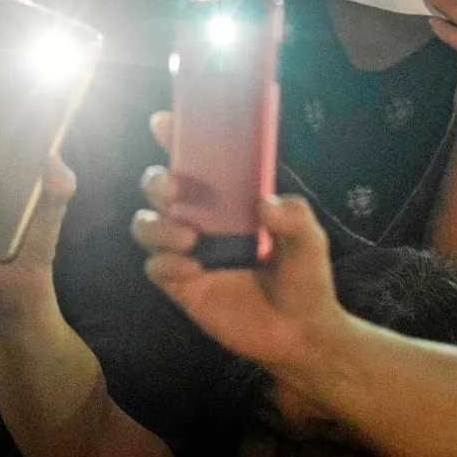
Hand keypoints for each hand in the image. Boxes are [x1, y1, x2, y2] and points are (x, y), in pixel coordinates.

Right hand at [133, 122, 347, 371]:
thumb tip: (263, 202)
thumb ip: (294, 216)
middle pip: (159, 187)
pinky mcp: (181, 285)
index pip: (198, 159)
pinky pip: (155, 266)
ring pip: (146, 224)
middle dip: (156, 179)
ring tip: (190, 238)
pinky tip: (194, 270)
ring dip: (156, 225)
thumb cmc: (305, 278)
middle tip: (176, 189)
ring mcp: (188, 251)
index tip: (163, 121)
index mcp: (231, 198)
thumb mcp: (310, 241)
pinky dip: (166, 263)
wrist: (300, 335)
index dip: (177, 136)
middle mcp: (203, 218)